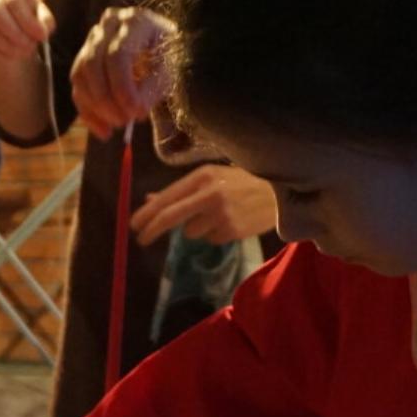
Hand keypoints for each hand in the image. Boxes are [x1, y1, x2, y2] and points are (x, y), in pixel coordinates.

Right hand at [0, 0, 55, 62]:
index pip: (13, 1)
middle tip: (30, 47)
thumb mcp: (43, 19)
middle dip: (16, 34)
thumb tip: (41, 32)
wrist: (15, 32)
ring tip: (23, 53)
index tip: (41, 36)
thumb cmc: (31, 21)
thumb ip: (45, 22)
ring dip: (7, 46)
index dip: (28, 21)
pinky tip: (9, 56)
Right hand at [70, 6, 172, 139]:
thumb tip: (133, 112)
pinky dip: (89, 114)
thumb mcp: (168, 71)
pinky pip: (78, 90)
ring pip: (80, 77)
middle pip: (92, 64)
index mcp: (134, 23)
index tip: (135, 113)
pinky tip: (104, 131)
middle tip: (122, 122)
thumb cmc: (168, 60)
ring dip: (95, 108)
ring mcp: (92, 43)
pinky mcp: (83, 62)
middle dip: (105, 99)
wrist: (161, 53)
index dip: (122, 87)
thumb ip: (151, 89)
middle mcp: (108, 27)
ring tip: (116, 127)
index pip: (117, 54)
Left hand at [129, 164, 277, 245]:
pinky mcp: (232, 230)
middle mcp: (209, 194)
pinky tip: (232, 221)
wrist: (283, 192)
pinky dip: (216, 234)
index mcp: (202, 176)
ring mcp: (221, 214)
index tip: (133, 225)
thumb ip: (182, 191)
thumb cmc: (244, 181)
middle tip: (141, 240)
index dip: (146, 214)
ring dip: (198, 228)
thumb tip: (149, 200)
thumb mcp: (212, 178)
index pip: (166, 198)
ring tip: (220, 215)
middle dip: (151, 230)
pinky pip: (211, 239)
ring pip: (190, 232)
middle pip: (170, 217)